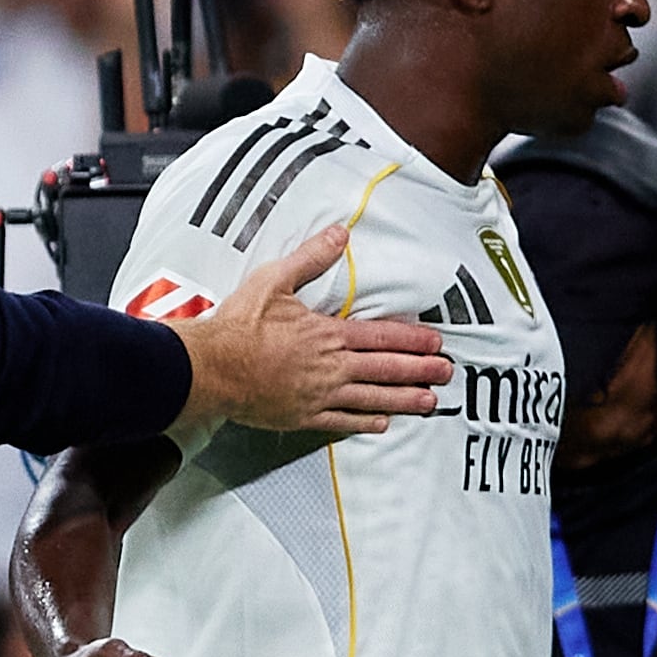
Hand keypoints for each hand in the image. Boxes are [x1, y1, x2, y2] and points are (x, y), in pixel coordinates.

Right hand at [176, 220, 447, 440]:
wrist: (210, 368)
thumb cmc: (238, 325)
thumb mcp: (275, 280)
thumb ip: (311, 258)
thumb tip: (339, 233)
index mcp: (327, 334)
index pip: (382, 337)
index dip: (413, 340)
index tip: (437, 342)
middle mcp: (330, 367)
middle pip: (386, 370)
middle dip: (420, 371)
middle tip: (446, 373)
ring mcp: (318, 395)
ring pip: (372, 399)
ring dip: (404, 400)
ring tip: (429, 402)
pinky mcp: (302, 416)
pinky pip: (342, 421)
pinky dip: (365, 422)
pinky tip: (383, 423)